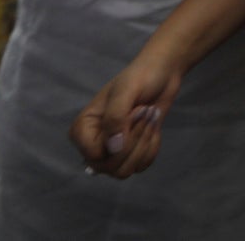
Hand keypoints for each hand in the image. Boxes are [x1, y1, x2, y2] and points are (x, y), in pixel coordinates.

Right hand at [69, 48, 183, 178]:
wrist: (162, 73)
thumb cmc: (140, 77)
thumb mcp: (126, 91)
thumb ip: (116, 118)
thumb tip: (112, 149)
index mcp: (82, 129)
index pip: (94, 156)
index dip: (118, 142)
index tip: (132, 112)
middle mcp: (93, 144)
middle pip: (110, 167)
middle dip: (135, 141)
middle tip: (146, 112)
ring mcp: (111, 151)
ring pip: (125, 171)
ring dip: (145, 144)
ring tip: (150, 117)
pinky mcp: (130, 153)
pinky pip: (140, 166)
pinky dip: (152, 147)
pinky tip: (153, 127)